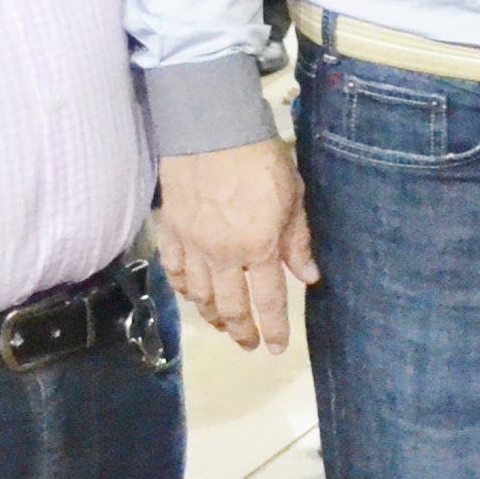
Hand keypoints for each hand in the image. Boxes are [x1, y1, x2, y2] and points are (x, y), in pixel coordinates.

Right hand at [155, 139, 315, 353]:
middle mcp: (223, 255)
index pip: (270, 300)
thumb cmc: (261, 159)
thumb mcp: (294, 198)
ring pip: (200, 295)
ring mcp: (193, 245)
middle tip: (250, 346)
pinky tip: (191, 296)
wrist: (211, 130)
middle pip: (231, 306)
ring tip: (224, 326)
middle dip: (242, 331)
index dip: (274, 328)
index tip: (276, 348)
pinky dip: (183, 289)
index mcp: (259, 248)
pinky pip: (175, 271)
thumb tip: (308, 277)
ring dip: (212, 316)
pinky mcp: (171, 231)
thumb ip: (298, 241)